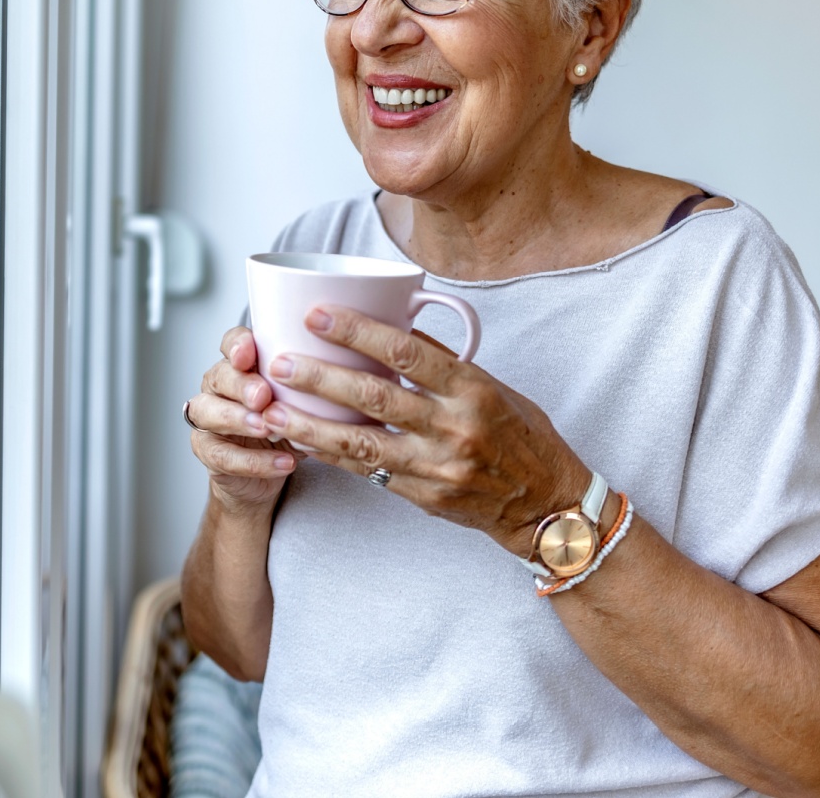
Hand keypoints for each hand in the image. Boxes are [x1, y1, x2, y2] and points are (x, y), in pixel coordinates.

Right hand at [187, 326, 301, 512]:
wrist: (267, 471)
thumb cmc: (286, 424)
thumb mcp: (303, 400)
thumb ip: (310, 382)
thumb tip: (347, 367)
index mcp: (240, 365)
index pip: (231, 343)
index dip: (237, 345)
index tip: (249, 354)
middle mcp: (218, 386)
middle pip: (219, 376)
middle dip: (241, 385)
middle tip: (263, 396)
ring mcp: (207, 418)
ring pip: (208, 412)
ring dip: (238, 420)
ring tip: (267, 428)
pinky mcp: (208, 451)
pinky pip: (223, 456)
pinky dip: (255, 461)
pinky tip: (284, 462)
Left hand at [257, 305, 590, 555]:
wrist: (548, 505)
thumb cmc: (521, 435)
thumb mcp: (493, 387)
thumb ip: (444, 363)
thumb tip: (392, 326)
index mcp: (473, 389)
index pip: (406, 352)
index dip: (356, 332)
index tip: (317, 314)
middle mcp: (453, 428)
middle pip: (374, 397)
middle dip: (319, 377)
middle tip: (278, 360)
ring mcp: (437, 467)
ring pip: (360, 443)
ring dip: (310, 425)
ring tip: (270, 409)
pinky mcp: (424, 498)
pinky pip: (367, 473)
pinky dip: (330, 457)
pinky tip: (300, 443)